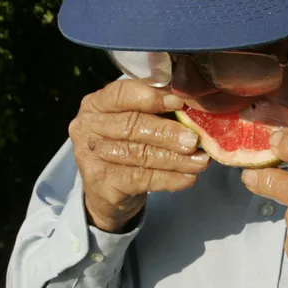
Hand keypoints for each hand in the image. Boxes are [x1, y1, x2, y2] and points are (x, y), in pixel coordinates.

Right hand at [69, 80, 208, 232]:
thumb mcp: (138, 124)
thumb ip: (158, 111)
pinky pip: (140, 179)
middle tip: (194, 139)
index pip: (122, 94)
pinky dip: (168, 178)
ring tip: (200, 161)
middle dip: (167, 132)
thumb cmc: (128, 148)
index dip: (152, 97)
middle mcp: (87, 127)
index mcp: (97, 103)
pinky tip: (188, 178)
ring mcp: (90, 156)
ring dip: (174, 158)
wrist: (108, 194)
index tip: (179, 102)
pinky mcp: (100, 184)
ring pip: (139, 154)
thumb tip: (193, 106)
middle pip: (131, 125)